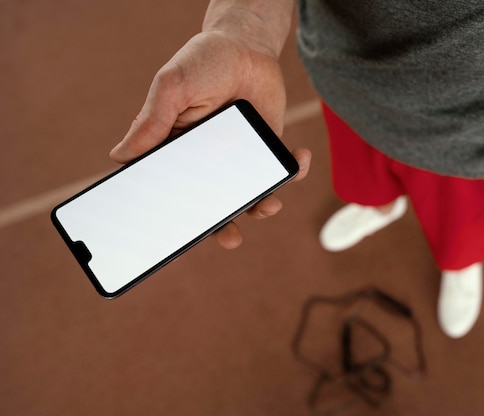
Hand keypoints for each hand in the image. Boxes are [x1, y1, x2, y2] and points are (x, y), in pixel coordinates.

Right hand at [109, 29, 310, 247]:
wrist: (245, 45)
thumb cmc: (202, 62)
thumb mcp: (172, 86)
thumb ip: (151, 121)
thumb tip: (119, 156)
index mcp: (178, 150)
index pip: (172, 190)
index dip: (175, 216)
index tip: (177, 237)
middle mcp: (208, 161)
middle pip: (212, 205)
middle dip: (222, 227)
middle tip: (230, 238)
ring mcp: (240, 158)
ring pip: (249, 196)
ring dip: (261, 207)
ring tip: (269, 205)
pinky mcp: (267, 149)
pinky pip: (282, 170)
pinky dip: (294, 170)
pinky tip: (300, 157)